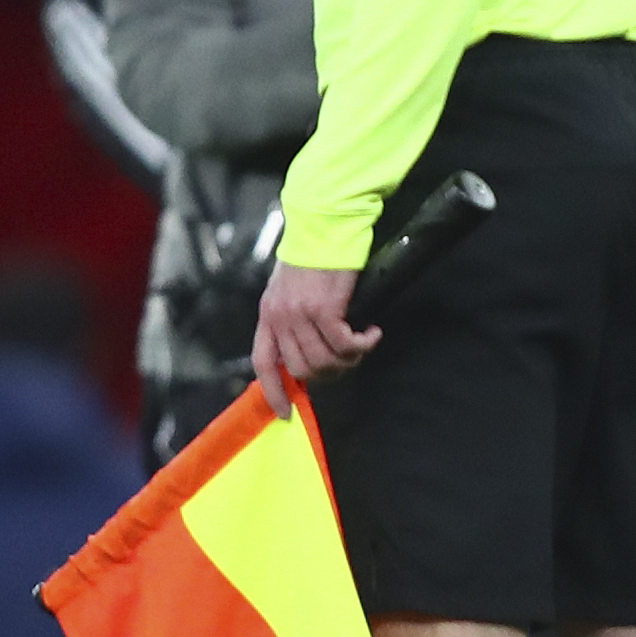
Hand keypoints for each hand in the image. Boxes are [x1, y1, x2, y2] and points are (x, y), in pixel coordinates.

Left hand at [250, 262, 378, 417]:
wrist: (324, 224)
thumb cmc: (313, 252)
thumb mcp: (289, 287)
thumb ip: (292, 315)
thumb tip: (307, 346)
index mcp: (268, 314)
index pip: (263, 363)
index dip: (274, 391)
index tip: (286, 412)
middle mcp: (279, 317)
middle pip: (301, 369)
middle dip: (329, 373)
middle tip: (350, 361)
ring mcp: (300, 315)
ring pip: (325, 361)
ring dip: (349, 359)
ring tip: (363, 344)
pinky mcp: (325, 309)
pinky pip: (345, 344)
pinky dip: (363, 344)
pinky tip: (373, 332)